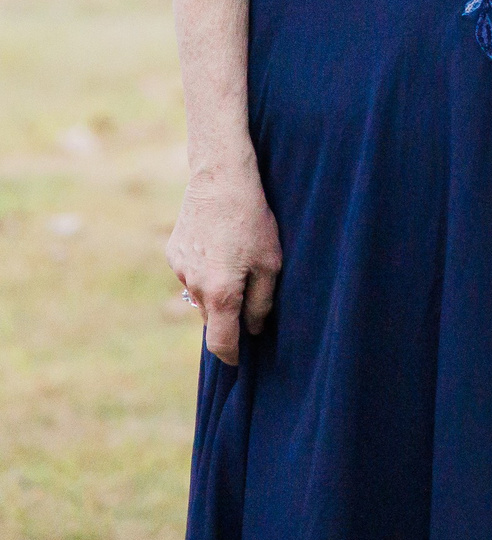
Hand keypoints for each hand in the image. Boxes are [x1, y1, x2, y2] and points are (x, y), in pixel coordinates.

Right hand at [166, 155, 281, 365]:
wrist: (220, 179)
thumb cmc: (253, 219)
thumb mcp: (271, 262)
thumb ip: (262, 302)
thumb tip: (254, 331)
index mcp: (220, 294)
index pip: (220, 342)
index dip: (231, 356)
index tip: (239, 361)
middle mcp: (193, 287)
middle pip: (211, 317)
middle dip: (228, 316)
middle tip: (251, 297)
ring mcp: (179, 270)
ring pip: (200, 294)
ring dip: (217, 290)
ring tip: (239, 260)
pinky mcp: (173, 252)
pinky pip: (191, 272)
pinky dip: (205, 269)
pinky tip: (222, 244)